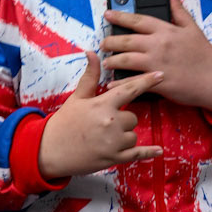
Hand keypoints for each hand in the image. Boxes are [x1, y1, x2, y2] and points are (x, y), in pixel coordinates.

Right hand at [37, 55, 163, 179]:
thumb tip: (92, 52)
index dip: (147, 81)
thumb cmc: (64, 122)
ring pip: (133, 135)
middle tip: (104, 124)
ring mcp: (113, 142)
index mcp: (102, 105)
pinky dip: (148, 153)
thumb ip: (90, 76)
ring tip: (103, 138)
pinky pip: (137, 154)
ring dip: (124, 136)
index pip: (129, 90)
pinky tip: (158, 151)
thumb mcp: (77, 97)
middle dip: (123, 120)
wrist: (49, 150)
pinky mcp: (114, 158)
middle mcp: (111, 122)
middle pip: (133, 117)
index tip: (161, 74)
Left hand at [102, 0, 211, 115]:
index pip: (137, 20)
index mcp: (166, 30)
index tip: (107, 15)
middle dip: (110, 41)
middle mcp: (158, 45)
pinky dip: (119, 83)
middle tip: (103, 43)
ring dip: (112, 61)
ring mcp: (156, 64)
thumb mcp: (192, 27)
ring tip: (106, 62)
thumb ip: (178, 9)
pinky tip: (110, 83)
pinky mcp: (157, 82)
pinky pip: (133, 81)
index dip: (120, 16)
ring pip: (126, 60)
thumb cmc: (204, 54)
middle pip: (126, 41)